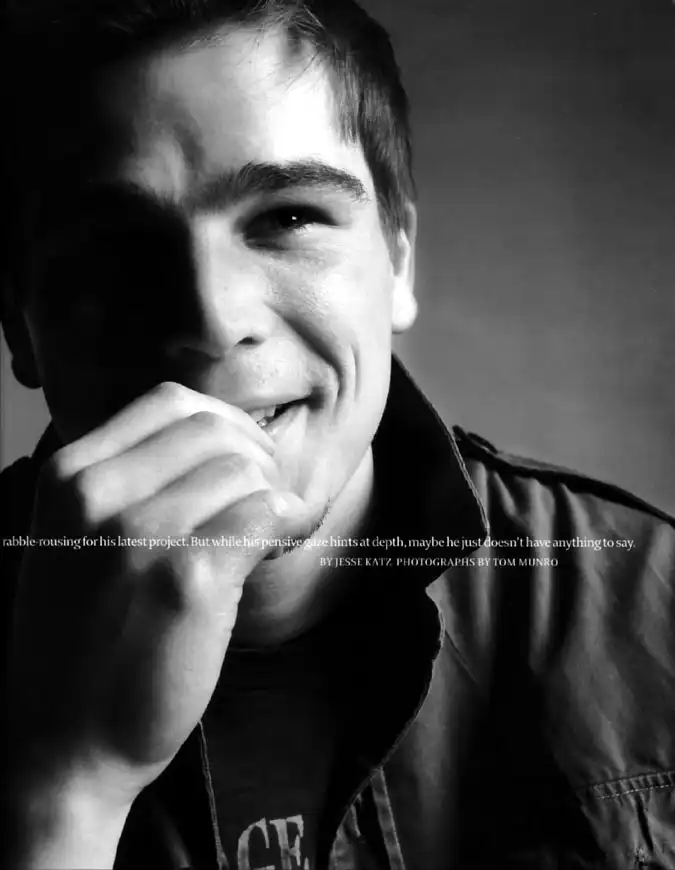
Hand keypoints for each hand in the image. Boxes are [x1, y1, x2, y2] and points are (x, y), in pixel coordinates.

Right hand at [6, 382, 310, 865]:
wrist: (60, 747)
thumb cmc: (83, 642)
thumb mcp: (77, 540)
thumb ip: (132, 482)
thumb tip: (224, 438)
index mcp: (68, 475)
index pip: (171, 402)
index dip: (224, 427)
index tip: (241, 466)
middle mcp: (96, 493)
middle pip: (216, 427)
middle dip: (258, 458)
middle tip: (265, 502)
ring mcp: (139, 534)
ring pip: (247, 469)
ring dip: (275, 497)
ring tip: (266, 538)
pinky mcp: (187, 580)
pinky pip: (266, 512)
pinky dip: (290, 523)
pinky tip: (277, 550)